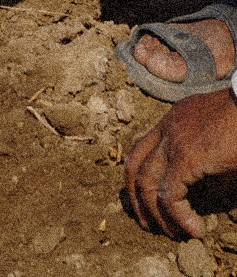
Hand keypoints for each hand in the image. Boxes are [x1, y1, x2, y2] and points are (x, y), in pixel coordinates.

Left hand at [125, 88, 236, 237]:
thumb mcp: (222, 147)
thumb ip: (213, 168)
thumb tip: (210, 195)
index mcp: (171, 122)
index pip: (141, 150)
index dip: (140, 178)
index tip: (150, 201)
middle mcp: (166, 130)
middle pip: (135, 166)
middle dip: (138, 199)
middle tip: (149, 223)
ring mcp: (173, 142)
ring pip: (146, 183)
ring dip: (155, 213)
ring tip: (172, 233)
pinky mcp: (186, 157)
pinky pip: (171, 193)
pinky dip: (178, 215)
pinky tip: (194, 230)